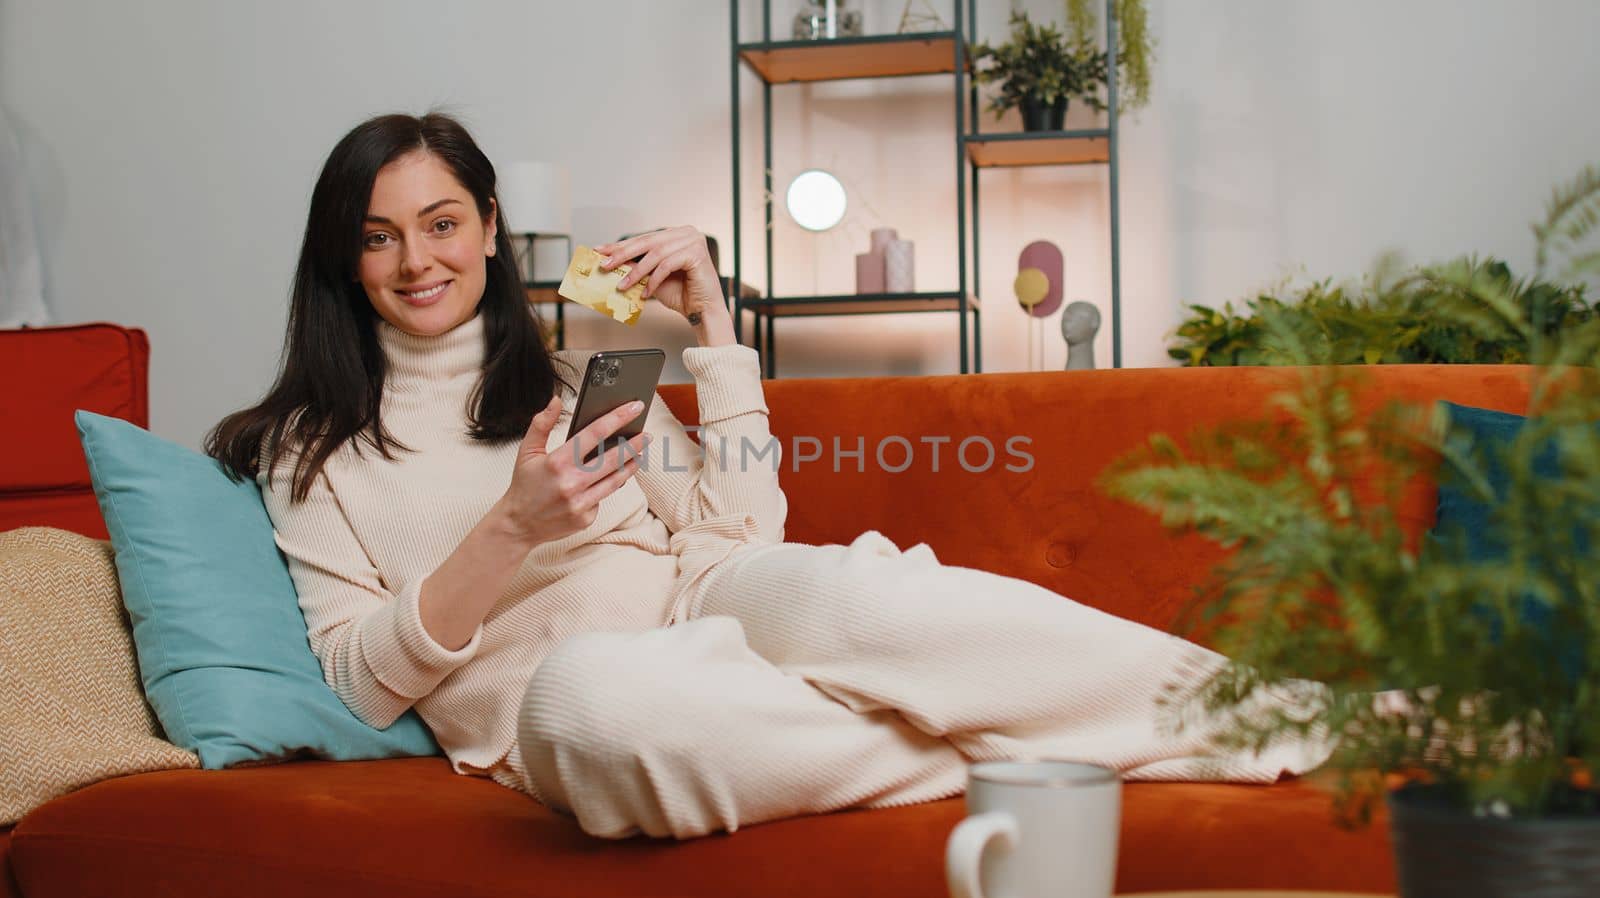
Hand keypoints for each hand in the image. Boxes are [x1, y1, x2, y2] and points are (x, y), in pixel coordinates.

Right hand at [496, 396, 648, 545]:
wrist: (519, 525)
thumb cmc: (524, 485)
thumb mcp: (527, 452)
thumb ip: (541, 424)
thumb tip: (555, 400)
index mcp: (557, 462)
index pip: (594, 434)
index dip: (617, 418)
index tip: (633, 408)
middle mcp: (571, 483)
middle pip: (613, 458)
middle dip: (634, 444)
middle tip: (647, 434)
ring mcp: (580, 503)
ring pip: (615, 480)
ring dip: (630, 465)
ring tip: (638, 454)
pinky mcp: (586, 518)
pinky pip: (603, 498)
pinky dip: (607, 487)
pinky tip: (608, 479)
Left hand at [595, 227, 728, 327]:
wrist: (703, 311)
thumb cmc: (682, 294)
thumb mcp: (652, 277)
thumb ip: (636, 267)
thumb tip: (610, 261)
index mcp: (676, 234)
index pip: (643, 238)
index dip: (620, 245)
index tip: (600, 251)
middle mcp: (686, 233)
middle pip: (647, 242)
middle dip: (623, 254)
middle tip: (605, 265)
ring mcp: (694, 241)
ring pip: (656, 254)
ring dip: (637, 271)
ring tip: (623, 285)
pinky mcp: (697, 253)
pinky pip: (667, 265)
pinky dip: (654, 279)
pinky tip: (646, 292)